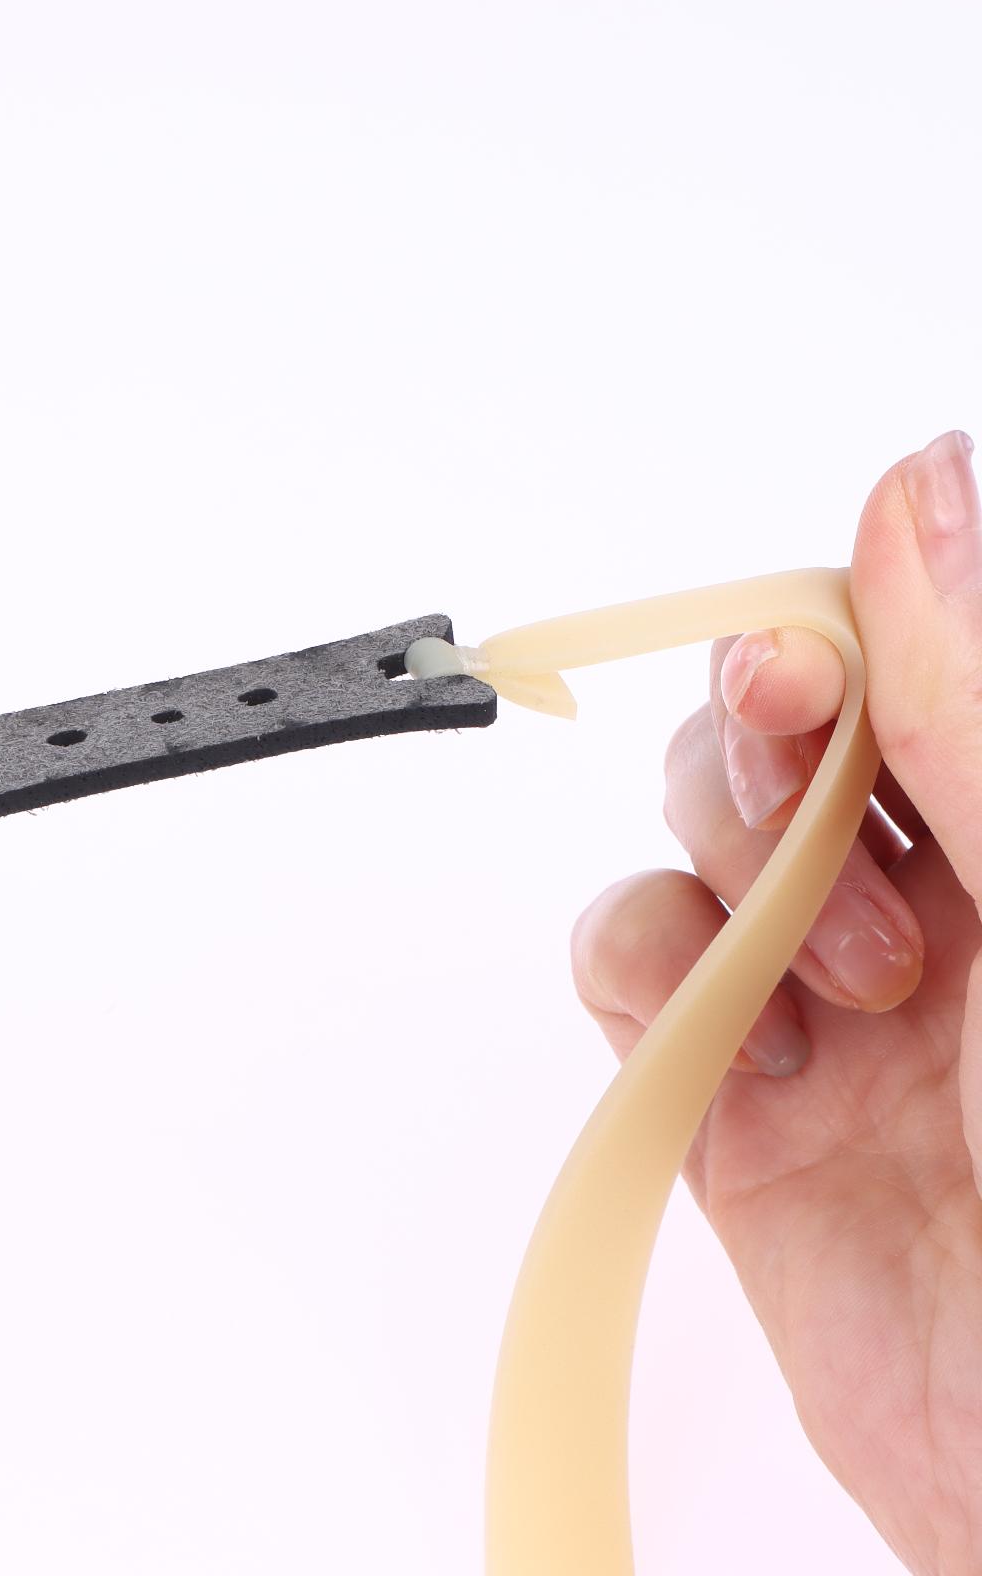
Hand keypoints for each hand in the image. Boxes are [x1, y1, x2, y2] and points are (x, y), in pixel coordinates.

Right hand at [571, 430, 981, 1574]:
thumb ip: (972, 714)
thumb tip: (913, 493)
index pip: (904, 647)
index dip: (836, 626)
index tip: (798, 661)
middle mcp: (943, 891)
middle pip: (776, 727)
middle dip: (769, 757)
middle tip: (802, 790)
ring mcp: (832, 988)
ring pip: (695, 832)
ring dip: (726, 879)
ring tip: (835, 987)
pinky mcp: (731, 1083)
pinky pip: (630, 961)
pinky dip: (647, 974)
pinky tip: (734, 1043)